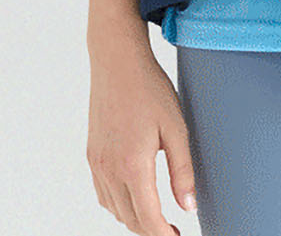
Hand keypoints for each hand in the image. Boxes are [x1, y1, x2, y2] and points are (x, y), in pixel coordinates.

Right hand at [87, 38, 197, 233]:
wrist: (117, 62)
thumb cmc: (148, 89)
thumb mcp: (176, 128)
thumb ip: (182, 171)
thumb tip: (188, 206)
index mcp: (132, 165)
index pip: (148, 218)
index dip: (163, 235)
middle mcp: (109, 169)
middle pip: (130, 219)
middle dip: (150, 229)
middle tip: (171, 228)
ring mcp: (97, 163)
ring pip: (114, 210)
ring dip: (134, 218)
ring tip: (156, 213)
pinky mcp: (92, 155)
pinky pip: (103, 194)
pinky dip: (118, 204)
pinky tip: (133, 195)